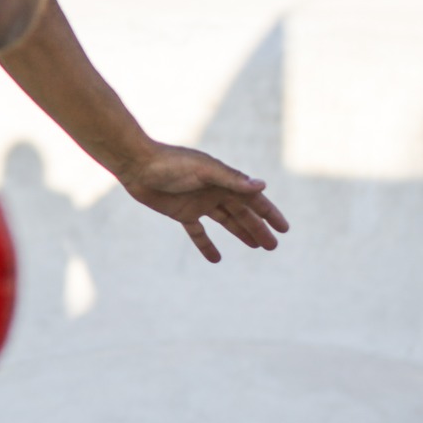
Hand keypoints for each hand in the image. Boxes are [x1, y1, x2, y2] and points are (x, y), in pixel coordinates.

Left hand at [117, 143, 288, 263]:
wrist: (138, 166)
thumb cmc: (172, 163)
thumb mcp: (204, 170)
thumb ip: (232, 179)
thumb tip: (262, 186)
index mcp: (225, 180)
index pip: (253, 200)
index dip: (269, 214)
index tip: (284, 229)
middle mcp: (215, 191)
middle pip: (242, 214)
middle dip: (258, 229)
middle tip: (272, 246)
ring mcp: (199, 203)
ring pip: (226, 222)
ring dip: (241, 234)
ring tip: (256, 247)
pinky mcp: (182, 212)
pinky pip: (198, 232)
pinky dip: (206, 245)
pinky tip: (216, 259)